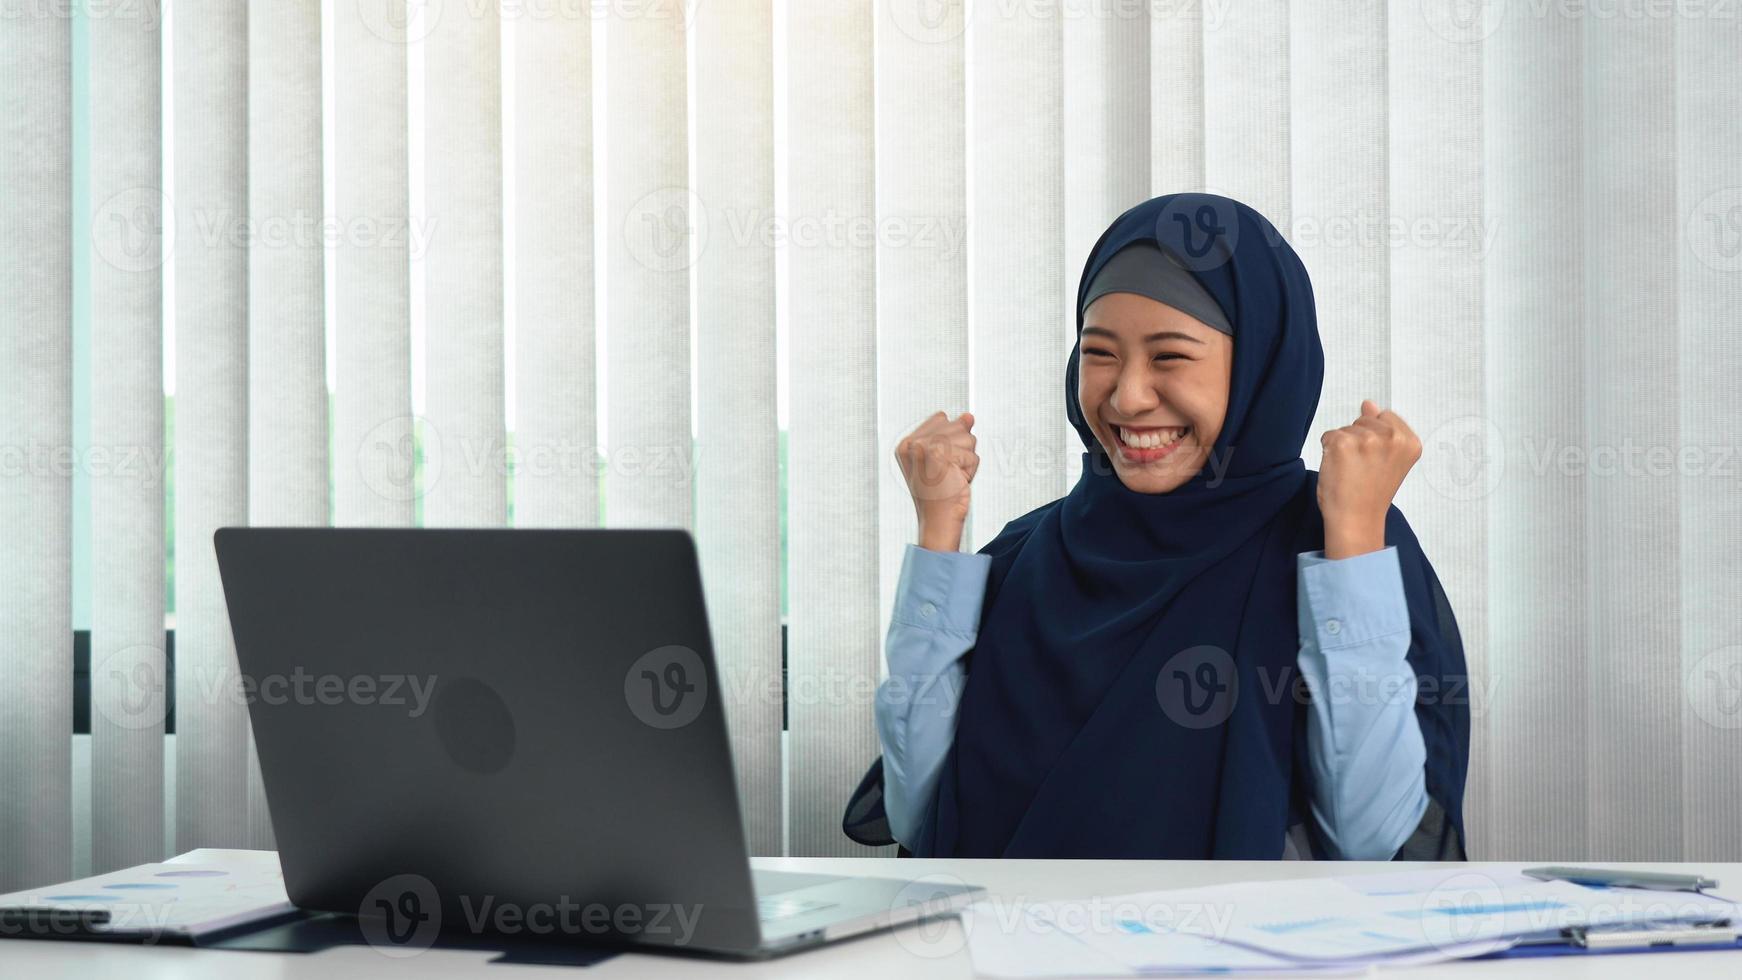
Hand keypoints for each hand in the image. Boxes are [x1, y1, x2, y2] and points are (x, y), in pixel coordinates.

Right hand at [896, 411, 978, 551]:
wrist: (938, 520)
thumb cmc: (942, 493)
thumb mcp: (946, 458)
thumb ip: (954, 433)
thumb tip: (969, 416)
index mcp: (907, 443)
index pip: (941, 418)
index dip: (951, 440)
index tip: (939, 464)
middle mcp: (912, 443)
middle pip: (956, 425)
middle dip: (961, 449)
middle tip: (947, 472)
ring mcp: (923, 447)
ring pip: (967, 438)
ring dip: (967, 460)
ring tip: (952, 477)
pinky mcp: (938, 455)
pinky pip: (972, 454)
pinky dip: (971, 470)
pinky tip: (957, 482)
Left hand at [1317, 399, 1420, 558]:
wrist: (1356, 519)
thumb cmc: (1371, 493)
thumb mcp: (1386, 458)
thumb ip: (1381, 428)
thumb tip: (1368, 404)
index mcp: (1410, 441)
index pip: (1385, 416)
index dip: (1375, 437)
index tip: (1377, 460)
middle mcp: (1393, 437)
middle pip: (1364, 420)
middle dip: (1359, 439)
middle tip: (1363, 468)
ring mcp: (1368, 439)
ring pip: (1345, 428)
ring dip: (1343, 446)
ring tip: (1352, 471)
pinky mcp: (1343, 443)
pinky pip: (1328, 436)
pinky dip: (1328, 451)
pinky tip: (1339, 470)